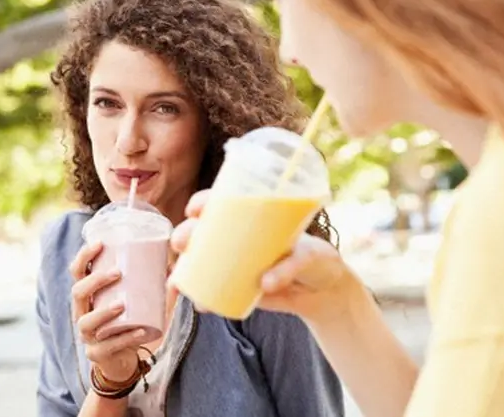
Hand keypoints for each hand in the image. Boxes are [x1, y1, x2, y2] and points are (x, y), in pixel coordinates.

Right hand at [69, 242, 143, 382]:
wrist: (126, 358)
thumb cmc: (131, 322)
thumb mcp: (141, 300)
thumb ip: (157, 284)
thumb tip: (174, 264)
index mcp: (90, 296)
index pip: (78, 273)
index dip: (84, 257)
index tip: (99, 243)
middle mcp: (83, 313)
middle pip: (78, 293)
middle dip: (95, 281)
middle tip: (117, 272)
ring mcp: (88, 335)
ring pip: (87, 322)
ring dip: (103, 312)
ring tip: (121, 304)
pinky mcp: (98, 354)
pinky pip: (109, 346)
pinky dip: (125, 338)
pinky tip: (139, 332)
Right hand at [170, 190, 363, 323]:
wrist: (325, 291)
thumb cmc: (319, 260)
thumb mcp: (312, 255)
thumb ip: (293, 264)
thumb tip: (264, 282)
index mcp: (256, 217)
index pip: (224, 202)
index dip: (204, 202)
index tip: (196, 208)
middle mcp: (241, 238)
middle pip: (203, 231)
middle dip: (185, 234)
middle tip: (184, 243)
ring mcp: (237, 263)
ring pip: (201, 261)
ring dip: (183, 268)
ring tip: (179, 280)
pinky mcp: (239, 287)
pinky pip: (212, 289)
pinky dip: (199, 295)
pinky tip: (193, 302)